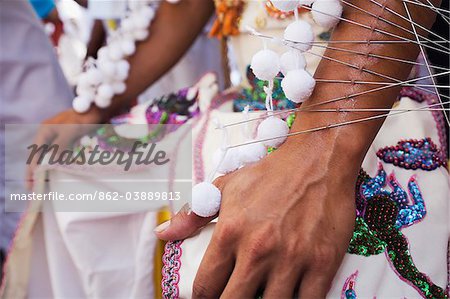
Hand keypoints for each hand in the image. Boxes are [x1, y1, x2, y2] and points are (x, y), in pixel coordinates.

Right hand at [26, 108, 103, 189]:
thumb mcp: (70, 132)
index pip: (35, 153)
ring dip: (47, 166)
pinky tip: (58, 170)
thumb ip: (60, 146)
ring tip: (45, 181)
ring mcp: (57, 136)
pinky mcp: (66, 138)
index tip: (32, 181)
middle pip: (39, 155)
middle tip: (34, 186)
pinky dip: (57, 161)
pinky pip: (58, 152)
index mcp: (45, 131)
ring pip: (48, 155)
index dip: (32, 168)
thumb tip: (50, 161)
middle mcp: (48, 134)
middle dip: (37, 169)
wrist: (96, 110)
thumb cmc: (83, 118)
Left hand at [156, 132, 357, 297]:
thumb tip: (163, 234)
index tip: (210, 295)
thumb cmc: (270, 173)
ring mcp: (291, 259)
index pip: (205, 286)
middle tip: (234, 294)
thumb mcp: (226, 186)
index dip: (203, 297)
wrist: (317, 160)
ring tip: (262, 293)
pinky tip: (290, 294)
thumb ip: (192, 215)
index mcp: (229, 232)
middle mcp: (257, 250)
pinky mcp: (323, 264)